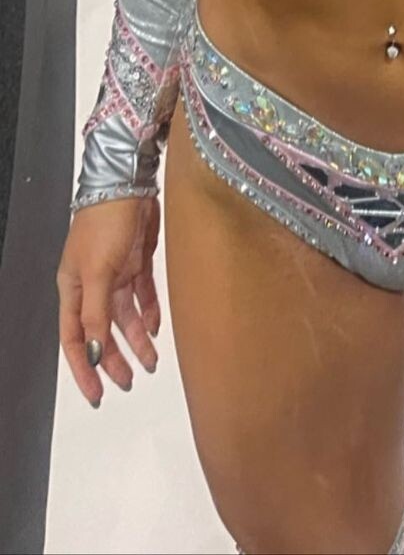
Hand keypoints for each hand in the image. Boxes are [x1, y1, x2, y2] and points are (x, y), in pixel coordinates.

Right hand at [57, 196, 160, 405]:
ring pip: (125, 317)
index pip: (75, 339)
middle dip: (115, 359)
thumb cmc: (104, 221)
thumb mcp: (97, 272)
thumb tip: (95, 353)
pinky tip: (157, 327)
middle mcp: (93, 285)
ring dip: (137, 339)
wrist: (129, 183)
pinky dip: (149, 311)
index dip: (85, 368)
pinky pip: (143, 295)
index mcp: (74, 288)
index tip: (97, 393)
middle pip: (102, 332)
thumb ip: (96, 314)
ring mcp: (116, 273)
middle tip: (129, 381)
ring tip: (151, 362)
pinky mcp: (137, 261)